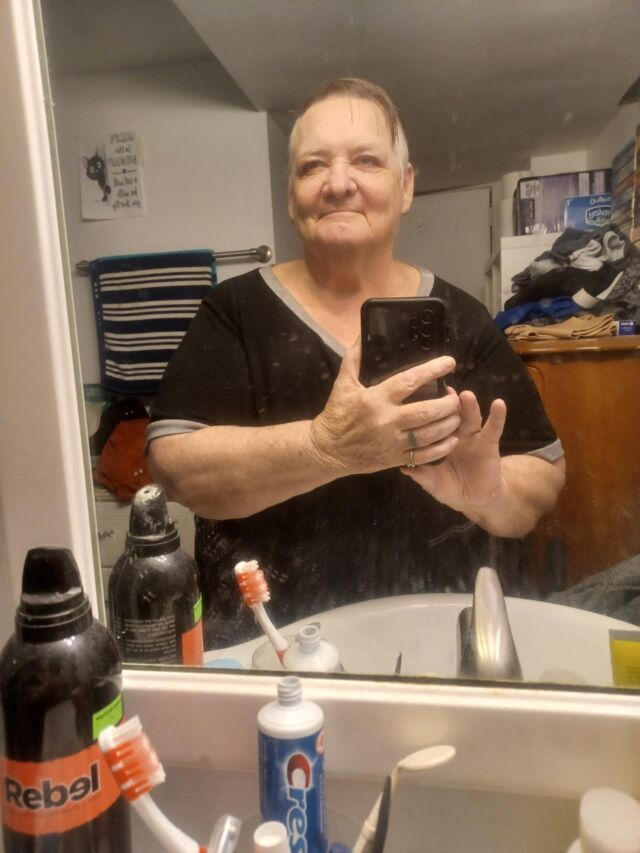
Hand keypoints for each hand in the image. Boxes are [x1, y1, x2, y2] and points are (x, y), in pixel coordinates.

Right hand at [310, 338, 459, 474]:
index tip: (449, 363)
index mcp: (376, 398)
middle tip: (455, 396)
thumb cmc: (337, 414)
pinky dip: (442, 448)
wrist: (327, 450)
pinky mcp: (394, 459)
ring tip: (457, 415)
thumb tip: (363, 335)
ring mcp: (392, 442)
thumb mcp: (343, 383)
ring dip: (448, 424)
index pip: (409, 381)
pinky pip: (424, 455)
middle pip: (425, 411)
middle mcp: (386, 420)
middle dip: (447, 403)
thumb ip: (354, 358)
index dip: (432, 370)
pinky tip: (452, 439)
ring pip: (429, 434)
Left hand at [402, 390, 506, 512]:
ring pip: (470, 418)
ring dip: (469, 406)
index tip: (419, 397)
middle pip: (450, 415)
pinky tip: (499, 404)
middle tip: (444, 390)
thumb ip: (422, 476)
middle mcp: (454, 434)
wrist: (475, 499)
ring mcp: (472, 437)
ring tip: (466, 395)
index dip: (427, 412)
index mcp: (437, 440)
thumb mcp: (433, 483)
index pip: (431, 423)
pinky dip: (497, 417)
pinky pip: (493, 429)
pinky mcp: (489, 443)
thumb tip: (403, 468)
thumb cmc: (450, 487)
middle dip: (448, 403)